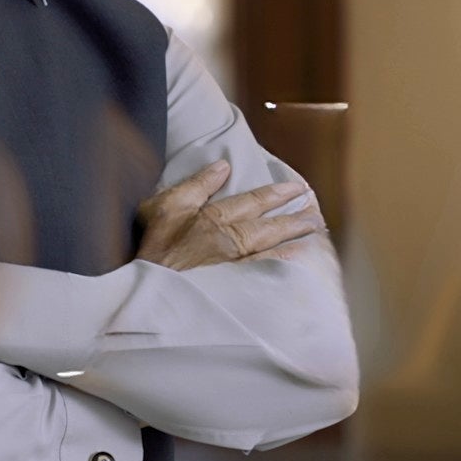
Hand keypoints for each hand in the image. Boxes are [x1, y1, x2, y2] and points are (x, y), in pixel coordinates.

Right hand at [135, 160, 325, 270]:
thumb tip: (222, 167)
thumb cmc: (151, 249)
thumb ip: (193, 186)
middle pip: (266, 224)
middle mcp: (228, 240)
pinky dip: (283, 265)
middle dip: (291, 213)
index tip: (295, 187)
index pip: (249, 201)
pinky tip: (299, 261)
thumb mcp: (160, 208)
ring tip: (314, 226)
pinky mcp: (234, 287)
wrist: (146, 292)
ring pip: (270, 246)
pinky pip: (265, 273)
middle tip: (313, 205)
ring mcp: (233, 266)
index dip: (274, 193)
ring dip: (292, 235)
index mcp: (210, 219)